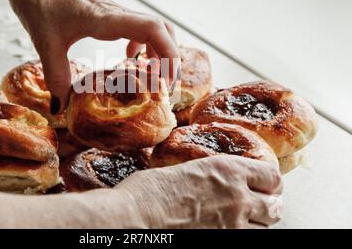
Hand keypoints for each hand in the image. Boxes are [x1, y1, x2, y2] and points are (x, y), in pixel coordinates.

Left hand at [2, 0, 178, 113]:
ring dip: (159, 51)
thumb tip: (62, 107)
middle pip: (161, 29)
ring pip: (153, 27)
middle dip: (169, 58)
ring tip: (151, 76)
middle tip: (163, 85)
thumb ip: (56, 77)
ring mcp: (114, 12)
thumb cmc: (38, 0)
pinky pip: (138, 27)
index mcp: (105, 18)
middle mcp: (116, 13)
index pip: (152, 28)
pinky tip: (129, 58)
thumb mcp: (45, 43)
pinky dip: (143, 45)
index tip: (167, 80)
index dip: (168, 54)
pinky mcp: (109, 14)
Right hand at [115, 156, 282, 228]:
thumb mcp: (186, 170)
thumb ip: (210, 176)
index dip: (271, 183)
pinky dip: (241, 234)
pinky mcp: (225, 241)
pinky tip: (229, 229)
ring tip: (243, 221)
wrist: (137, 215)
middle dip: (269, 206)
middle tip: (261, 206)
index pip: (271, 176)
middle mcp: (237, 195)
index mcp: (228, 169)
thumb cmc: (150, 190)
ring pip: (264, 228)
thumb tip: (215, 183)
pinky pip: (246, 240)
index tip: (265, 186)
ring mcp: (233, 223)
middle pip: (275, 206)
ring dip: (257, 224)